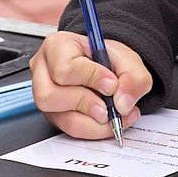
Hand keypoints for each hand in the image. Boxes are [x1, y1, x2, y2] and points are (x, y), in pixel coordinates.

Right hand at [30, 32, 153, 140]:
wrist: (109, 70)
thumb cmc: (108, 59)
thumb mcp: (128, 61)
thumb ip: (133, 79)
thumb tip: (122, 104)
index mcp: (58, 47)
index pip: (64, 68)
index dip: (91, 78)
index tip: (112, 83)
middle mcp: (44, 71)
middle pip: (49, 95)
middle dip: (85, 103)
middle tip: (108, 105)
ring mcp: (45, 96)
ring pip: (59, 117)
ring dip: (91, 121)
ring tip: (111, 114)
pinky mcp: (54, 115)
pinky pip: (69, 130)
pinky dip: (93, 129)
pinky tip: (108, 122)